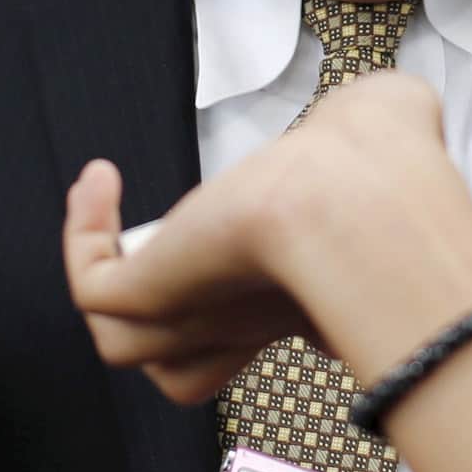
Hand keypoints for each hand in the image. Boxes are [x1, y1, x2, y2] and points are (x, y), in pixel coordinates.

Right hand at [66, 71, 471, 400]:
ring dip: (109, 271)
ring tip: (109, 204)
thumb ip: (387, 123)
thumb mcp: (389, 131)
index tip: (259, 229)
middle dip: (172, 311)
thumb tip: (388, 110)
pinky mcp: (150, 294)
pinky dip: (82, 237)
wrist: (354, 198)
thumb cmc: (385, 171)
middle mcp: (248, 314)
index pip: (272, 322)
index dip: (258, 292)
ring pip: (131, 342)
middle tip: (171, 231)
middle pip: (192, 362)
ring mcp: (197, 313)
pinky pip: (92, 290)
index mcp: (310, 289)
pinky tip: (101, 181)